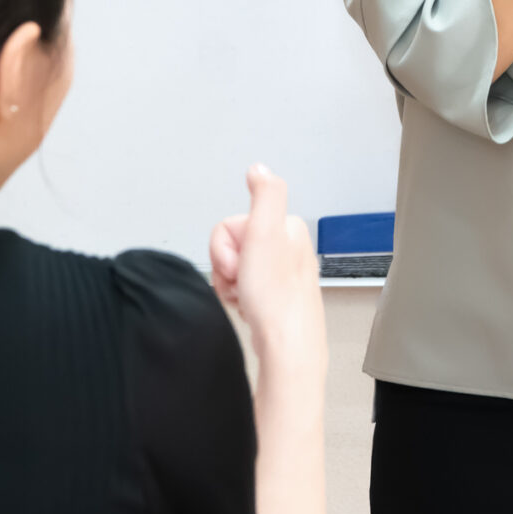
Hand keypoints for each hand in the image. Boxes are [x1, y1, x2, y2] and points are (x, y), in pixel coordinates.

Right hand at [206, 165, 324, 359]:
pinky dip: (237, 298)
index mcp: (287, 227)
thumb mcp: (266, 234)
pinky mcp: (273, 295)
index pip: (229, 226)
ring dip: (230, 285)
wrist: (285, 346)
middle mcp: (287, 247)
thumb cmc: (276, 298)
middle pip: (229, 246)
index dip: (225, 248)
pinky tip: (250, 306)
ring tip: (248, 297)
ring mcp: (279, 273)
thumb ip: (265, 195)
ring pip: (232, 269)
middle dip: (227, 268)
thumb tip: (259, 168)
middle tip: (244, 283)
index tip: (242, 263)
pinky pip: (239, 288)